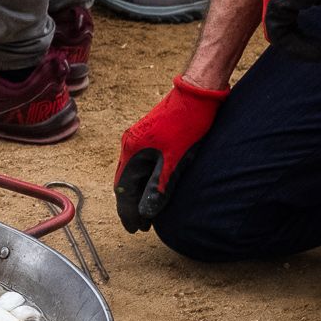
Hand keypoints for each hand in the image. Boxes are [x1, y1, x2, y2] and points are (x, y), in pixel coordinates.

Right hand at [115, 77, 227, 231]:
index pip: (123, 190)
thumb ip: (160, 187)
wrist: (197, 92)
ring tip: (149, 210)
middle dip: (132, 205)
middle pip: (125, 182)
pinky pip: (140, 163)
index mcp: (132, 151)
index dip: (128, 212)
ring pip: (133, 172)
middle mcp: (129, 144)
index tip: (135, 228)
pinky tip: (154, 186)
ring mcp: (138, 137)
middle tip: (143, 224)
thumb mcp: (175, 161)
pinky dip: (144, 179)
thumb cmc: (187, 124)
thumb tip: (146, 212)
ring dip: (138, 192)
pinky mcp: (148, 134)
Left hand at [261, 0, 320, 60]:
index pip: (281, 13)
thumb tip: (315, 0)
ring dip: (299, 47)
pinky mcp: (279, 4)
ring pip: (278, 32)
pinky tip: (320, 52)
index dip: (293, 30)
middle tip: (315, 51)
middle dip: (294, 42)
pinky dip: (300, 47)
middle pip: (277, 24)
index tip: (310, 42)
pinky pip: (282, 35)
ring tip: (320, 52)